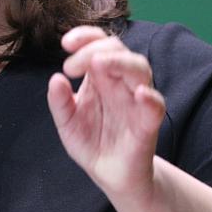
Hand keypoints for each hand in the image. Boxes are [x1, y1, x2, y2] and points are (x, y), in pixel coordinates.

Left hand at [47, 26, 165, 202]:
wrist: (109, 175)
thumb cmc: (91, 142)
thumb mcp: (67, 123)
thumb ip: (60, 102)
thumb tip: (55, 79)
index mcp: (100, 77)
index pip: (98, 44)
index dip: (85, 36)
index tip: (65, 43)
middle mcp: (120, 83)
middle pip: (118, 50)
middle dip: (95, 49)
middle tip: (71, 67)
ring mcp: (136, 101)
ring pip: (140, 69)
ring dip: (121, 62)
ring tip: (99, 64)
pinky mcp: (148, 124)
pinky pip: (156, 106)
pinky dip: (150, 98)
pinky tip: (138, 94)